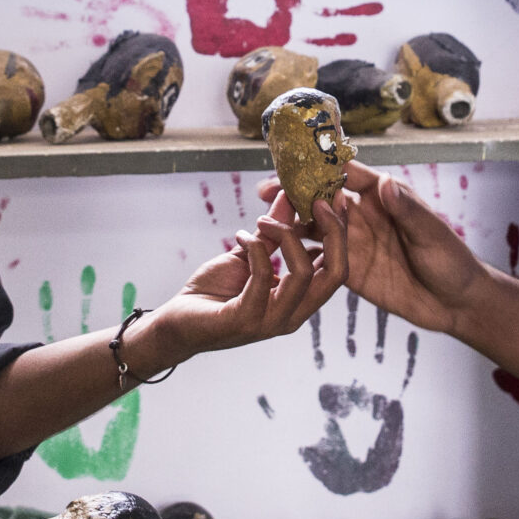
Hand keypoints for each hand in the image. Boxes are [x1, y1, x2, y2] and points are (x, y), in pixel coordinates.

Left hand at [133, 202, 347, 368]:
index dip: (340, 233)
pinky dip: (253, 247)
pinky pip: (262, 275)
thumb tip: (290, 195)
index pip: (338, 268)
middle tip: (315, 200)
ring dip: (285, 234)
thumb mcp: (250, 253)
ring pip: (303, 273)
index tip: (332, 198)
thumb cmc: (214, 292)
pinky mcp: (245, 320)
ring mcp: (271, 321)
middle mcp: (293, 315)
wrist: (177, 323)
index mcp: (299, 301)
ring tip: (262, 219)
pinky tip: (238, 236)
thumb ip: (273, 231)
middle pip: (334, 273)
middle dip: (332, 231)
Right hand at [260, 161, 489, 338]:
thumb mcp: (432, 234)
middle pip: (323, 197)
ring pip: (315, 225)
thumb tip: (386, 184)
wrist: (455, 303)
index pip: (347, 175)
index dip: (320, 168)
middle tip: (265, 192)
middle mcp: (365, 215)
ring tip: (262, 221)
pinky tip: (275, 251)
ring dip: (290, 221)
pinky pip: (318, 256)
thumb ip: (408, 211)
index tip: (294, 164)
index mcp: (384, 197)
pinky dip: (297, 251)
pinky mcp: (349, 269)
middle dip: (294, 192)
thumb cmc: (452, 261)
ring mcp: (355, 242)